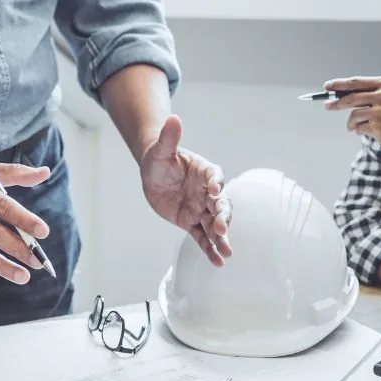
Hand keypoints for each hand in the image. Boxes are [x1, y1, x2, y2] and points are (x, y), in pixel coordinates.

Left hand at [140, 115, 232, 265]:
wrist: (153, 174)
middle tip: (220, 225)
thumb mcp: (160, 150)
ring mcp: (200, 208)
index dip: (217, 182)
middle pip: (220, 204)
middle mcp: (207, 191)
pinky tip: (218, 262)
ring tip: (227, 252)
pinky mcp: (191, 222)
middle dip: (222, 215)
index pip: (215, 176)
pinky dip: (210, 249)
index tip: (215, 189)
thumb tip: (173, 118)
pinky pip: (202, 238)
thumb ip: (169, 137)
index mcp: (204, 171)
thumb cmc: (159, 159)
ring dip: (221, 237)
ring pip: (214, 224)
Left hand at [323, 76, 380, 160]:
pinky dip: (359, 131)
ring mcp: (380, 112)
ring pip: (353, 115)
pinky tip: (367, 132)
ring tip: (354, 127)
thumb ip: (379, 93)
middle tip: (327, 106)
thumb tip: (350, 95)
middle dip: (335, 103)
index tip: (327, 86)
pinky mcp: (378, 128)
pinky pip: (359, 129)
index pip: (357, 82)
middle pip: (350, 98)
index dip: (339, 84)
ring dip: (351, 123)